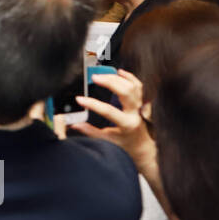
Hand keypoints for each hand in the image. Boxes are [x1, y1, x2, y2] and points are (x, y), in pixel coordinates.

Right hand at [70, 70, 171, 216]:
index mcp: (127, 124)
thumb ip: (90, 131)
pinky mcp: (143, 102)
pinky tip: (120, 72)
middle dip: (109, 82)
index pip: (108, 111)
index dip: (93, 104)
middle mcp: (136, 113)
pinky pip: (139, 86)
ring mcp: (141, 106)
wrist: (143, 147)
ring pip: (133, 86)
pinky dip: (130, 77)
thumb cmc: (126, 144)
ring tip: (103, 75)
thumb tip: (74, 124)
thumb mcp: (107, 140)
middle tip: (95, 78)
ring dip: (118, 78)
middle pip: (125, 91)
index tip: (80, 99)